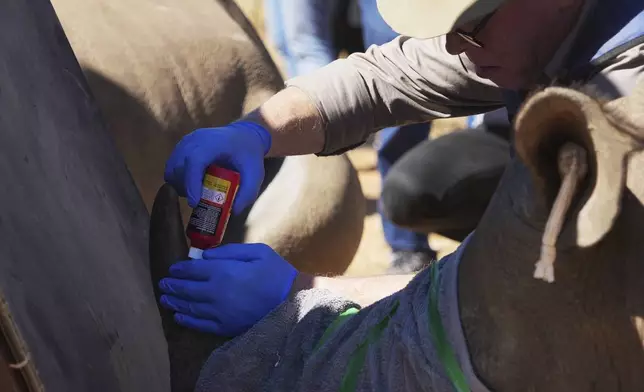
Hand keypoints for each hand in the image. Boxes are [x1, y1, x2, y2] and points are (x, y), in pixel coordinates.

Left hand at [158, 243, 296, 336]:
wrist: (292, 302)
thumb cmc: (276, 273)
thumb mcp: (257, 252)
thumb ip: (229, 251)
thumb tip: (205, 255)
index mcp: (222, 272)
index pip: (193, 270)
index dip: (180, 269)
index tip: (172, 268)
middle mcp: (215, 293)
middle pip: (187, 289)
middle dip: (172, 285)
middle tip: (162, 284)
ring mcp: (218, 312)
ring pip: (190, 307)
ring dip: (175, 302)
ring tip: (165, 299)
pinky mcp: (224, 327)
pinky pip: (200, 324)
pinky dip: (187, 321)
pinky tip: (179, 317)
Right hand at [164, 121, 271, 213]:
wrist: (243, 136)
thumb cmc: (249, 155)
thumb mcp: (255, 174)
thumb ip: (248, 192)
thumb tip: (233, 211)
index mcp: (213, 142)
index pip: (195, 160)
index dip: (192, 182)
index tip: (194, 202)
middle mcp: (195, 140)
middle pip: (180, 166)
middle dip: (186, 188)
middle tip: (200, 201)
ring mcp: (185, 142)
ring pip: (172, 168)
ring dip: (180, 185)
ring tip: (197, 193)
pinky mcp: (181, 147)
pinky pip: (172, 167)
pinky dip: (178, 180)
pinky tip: (193, 185)